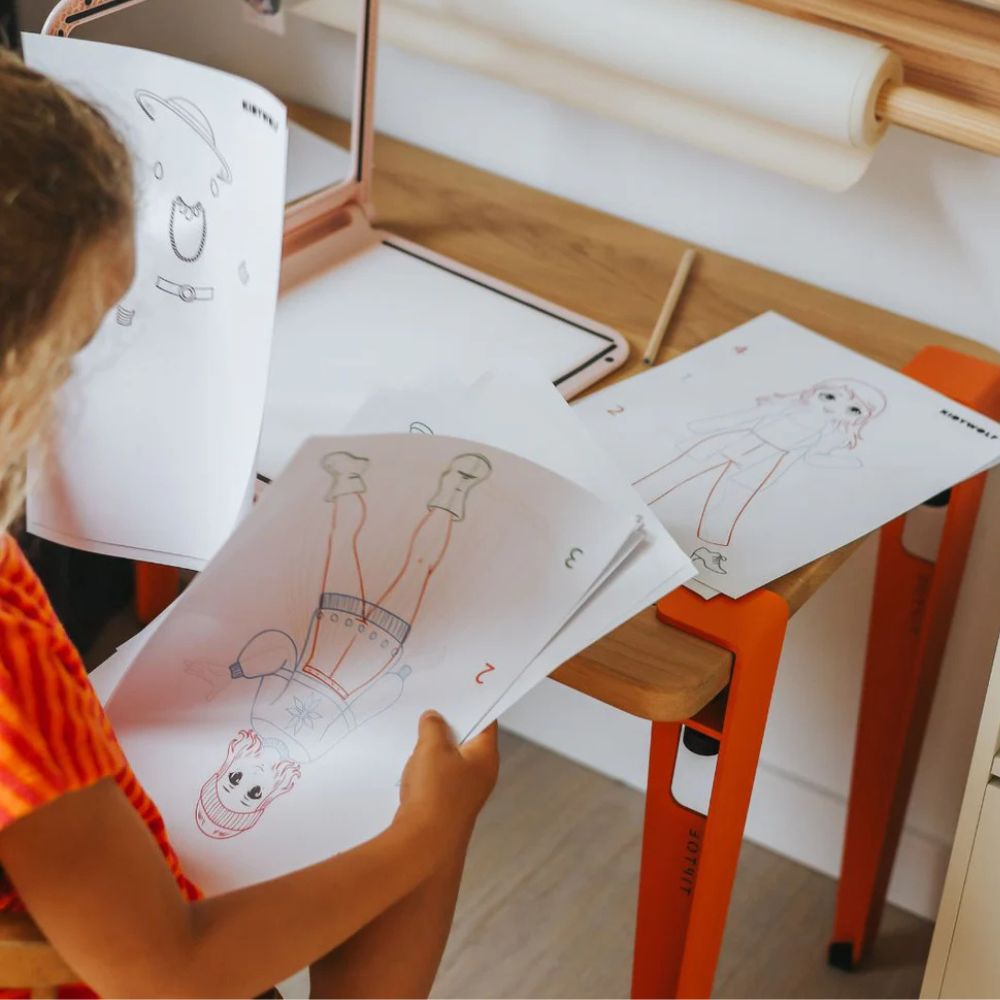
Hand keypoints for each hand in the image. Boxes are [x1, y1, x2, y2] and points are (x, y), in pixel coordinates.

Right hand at [396, 711, 498, 855]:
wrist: (424, 843)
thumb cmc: (435, 793)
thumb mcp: (432, 747)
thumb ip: (433, 726)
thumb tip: (433, 718)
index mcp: (486, 756)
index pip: (486, 721)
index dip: (474, 704)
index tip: (459, 691)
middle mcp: (481, 774)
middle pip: (467, 740)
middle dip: (448, 726)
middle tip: (430, 711)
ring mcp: (465, 791)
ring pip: (451, 759)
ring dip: (434, 749)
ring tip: (417, 736)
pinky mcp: (448, 805)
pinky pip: (439, 778)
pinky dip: (427, 769)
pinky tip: (412, 766)